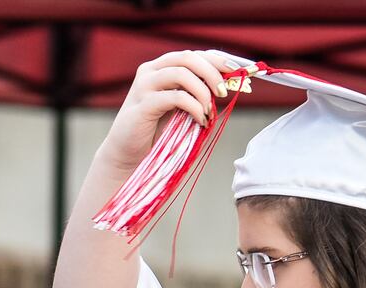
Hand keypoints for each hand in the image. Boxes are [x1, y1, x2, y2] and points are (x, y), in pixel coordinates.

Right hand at [98, 50, 241, 173]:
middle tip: (223, 91)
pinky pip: (175, 97)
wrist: (130, 155)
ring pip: (181, 73)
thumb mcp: (181, 109)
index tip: (236, 71)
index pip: (193, 55)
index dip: (217, 60)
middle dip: (212, 72)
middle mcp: (150, 71)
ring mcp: (144, 86)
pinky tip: (200, 119)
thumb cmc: (157, 133)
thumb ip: (196, 95)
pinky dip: (193, 107)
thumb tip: (225, 85)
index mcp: (161, 68)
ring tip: (209, 110)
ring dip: (202, 90)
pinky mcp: (142, 105)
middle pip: (188, 58)